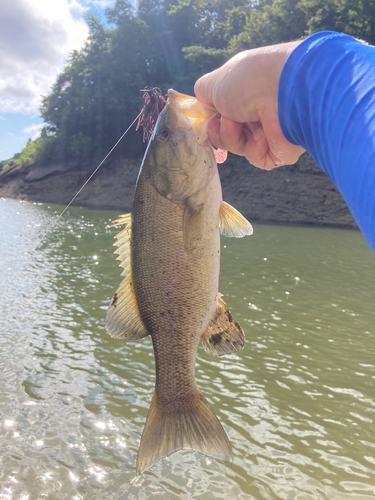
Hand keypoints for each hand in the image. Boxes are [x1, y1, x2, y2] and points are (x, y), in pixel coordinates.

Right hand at [194, 41, 305, 169]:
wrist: (284, 91)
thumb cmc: (249, 81)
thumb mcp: (215, 82)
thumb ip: (203, 93)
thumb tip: (203, 106)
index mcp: (246, 93)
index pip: (224, 114)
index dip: (213, 121)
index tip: (208, 121)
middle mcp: (259, 111)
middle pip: (229, 135)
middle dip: (221, 132)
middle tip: (224, 122)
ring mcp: (271, 131)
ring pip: (240, 148)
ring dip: (234, 138)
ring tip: (241, 124)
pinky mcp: (281, 150)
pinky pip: (258, 159)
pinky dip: (254, 149)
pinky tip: (261, 135)